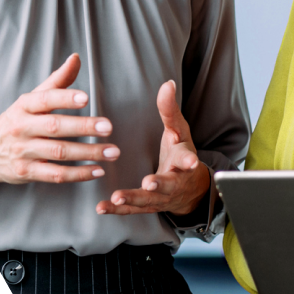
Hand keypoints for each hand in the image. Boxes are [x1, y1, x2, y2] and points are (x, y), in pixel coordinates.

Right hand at [0, 54, 119, 188]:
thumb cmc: (17, 119)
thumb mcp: (31, 99)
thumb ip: (57, 80)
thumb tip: (76, 58)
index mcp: (24, 106)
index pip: (45, 99)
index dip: (65, 98)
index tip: (87, 98)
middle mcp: (22, 128)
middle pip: (55, 127)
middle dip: (84, 126)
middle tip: (109, 127)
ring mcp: (23, 152)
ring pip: (59, 152)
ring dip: (88, 153)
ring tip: (113, 152)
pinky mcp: (26, 172)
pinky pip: (55, 175)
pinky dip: (78, 174)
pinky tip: (98, 170)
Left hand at [96, 80, 209, 216]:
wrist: (190, 189)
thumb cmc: (181, 152)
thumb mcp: (179, 130)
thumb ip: (170, 110)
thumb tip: (168, 83)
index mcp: (183, 160)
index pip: (187, 158)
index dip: (188, 160)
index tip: (191, 162)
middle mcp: (175, 182)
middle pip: (169, 184)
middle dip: (159, 184)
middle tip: (149, 183)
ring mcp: (161, 197)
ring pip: (148, 201)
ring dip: (133, 199)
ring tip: (117, 197)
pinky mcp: (148, 206)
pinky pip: (132, 210)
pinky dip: (117, 210)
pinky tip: (101, 207)